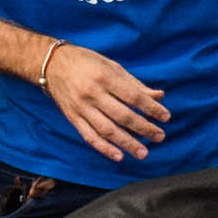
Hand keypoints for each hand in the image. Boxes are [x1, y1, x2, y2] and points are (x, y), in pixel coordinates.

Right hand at [47, 40, 171, 162]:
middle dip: (144, 128)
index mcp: (105, 77)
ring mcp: (81, 108)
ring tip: (143, 153)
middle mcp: (93, 94)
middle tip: (160, 137)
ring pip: (107, 130)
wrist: (52, 65)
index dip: (151, 109)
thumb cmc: (86, 62)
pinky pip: (89, 136)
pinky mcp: (73, 118)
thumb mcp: (112, 66)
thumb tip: (159, 96)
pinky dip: (104, 148)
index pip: (134, 97)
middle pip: (123, 116)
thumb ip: (135, 84)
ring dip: (127, 143)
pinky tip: (118, 156)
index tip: (166, 117)